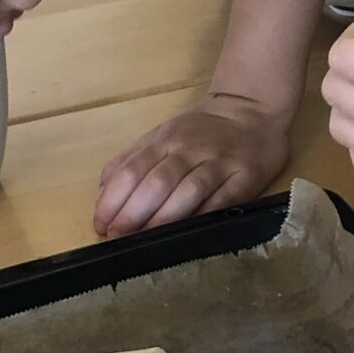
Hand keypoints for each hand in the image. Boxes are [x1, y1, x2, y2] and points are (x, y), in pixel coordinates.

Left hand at [93, 94, 291, 236]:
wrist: (253, 111)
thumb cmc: (202, 131)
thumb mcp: (162, 136)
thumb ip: (132, 161)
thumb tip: (103, 195)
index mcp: (165, 139)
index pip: (131, 171)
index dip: (112, 201)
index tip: (101, 226)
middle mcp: (190, 149)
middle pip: (157, 183)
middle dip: (132, 215)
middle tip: (117, 238)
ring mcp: (219, 163)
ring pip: (188, 192)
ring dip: (162, 220)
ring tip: (144, 241)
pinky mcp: (245, 177)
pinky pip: (221, 201)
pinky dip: (200, 218)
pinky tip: (184, 235)